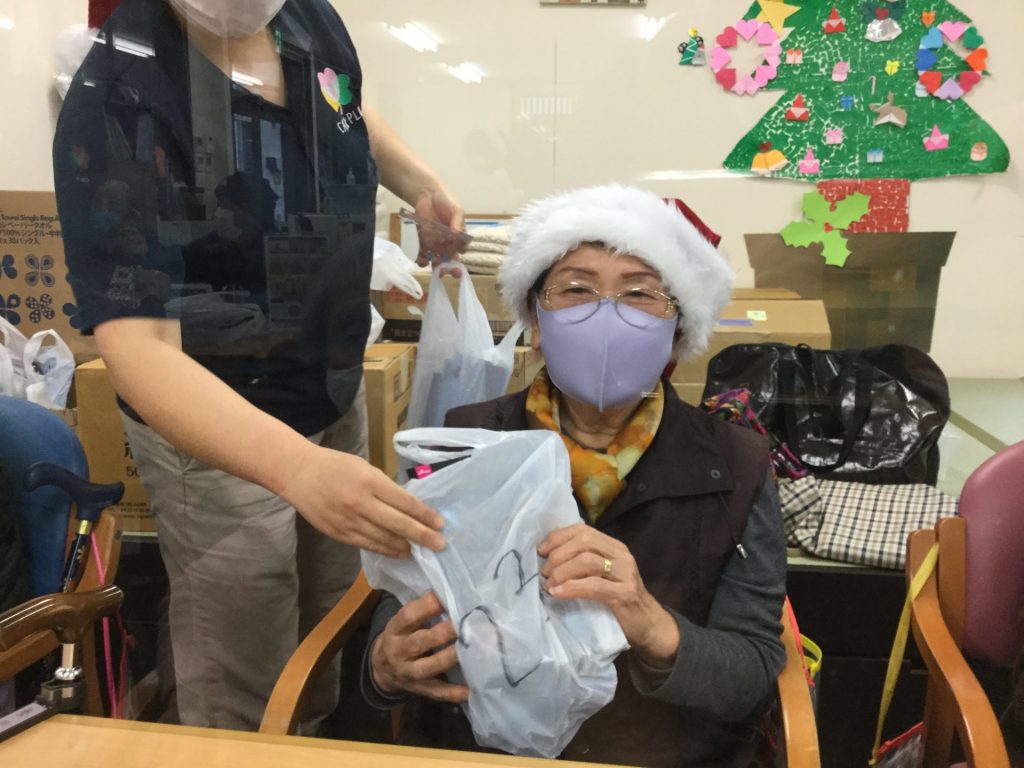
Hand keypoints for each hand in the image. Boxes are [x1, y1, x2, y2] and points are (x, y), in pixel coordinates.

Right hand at [277, 443, 444, 556]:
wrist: (298, 473)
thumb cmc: (336, 466)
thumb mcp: (365, 468)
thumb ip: (385, 487)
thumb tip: (408, 507)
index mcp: (370, 481)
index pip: (404, 502)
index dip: (424, 515)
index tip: (440, 524)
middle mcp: (360, 503)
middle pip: (398, 524)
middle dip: (422, 536)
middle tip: (440, 545)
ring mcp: (348, 521)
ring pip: (383, 539)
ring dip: (404, 546)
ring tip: (420, 551)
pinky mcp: (338, 533)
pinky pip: (367, 545)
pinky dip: (384, 550)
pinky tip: (397, 551)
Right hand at [371, 592, 469, 702]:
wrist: (381, 670)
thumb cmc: (401, 637)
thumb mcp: (403, 623)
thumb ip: (422, 612)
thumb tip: (453, 594)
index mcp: (395, 629)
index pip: (408, 616)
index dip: (427, 606)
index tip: (447, 597)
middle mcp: (399, 651)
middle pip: (420, 642)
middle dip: (443, 633)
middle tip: (463, 624)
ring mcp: (409, 673)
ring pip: (429, 667)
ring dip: (448, 658)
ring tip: (469, 650)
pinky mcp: (420, 689)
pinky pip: (437, 692)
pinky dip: (452, 693)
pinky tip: (469, 691)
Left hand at [413, 188, 465, 275]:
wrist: (427, 195)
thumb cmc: (446, 201)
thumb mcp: (456, 210)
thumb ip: (459, 222)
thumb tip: (457, 234)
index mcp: (458, 238)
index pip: (461, 251)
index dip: (460, 258)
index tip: (456, 261)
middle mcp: (448, 244)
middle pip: (449, 261)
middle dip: (447, 269)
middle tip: (443, 271)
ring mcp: (435, 245)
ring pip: (436, 261)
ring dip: (434, 266)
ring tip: (430, 262)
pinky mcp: (423, 243)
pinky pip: (423, 255)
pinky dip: (421, 260)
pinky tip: (421, 259)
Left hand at [539, 523, 679, 666]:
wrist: (648, 624)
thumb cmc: (619, 600)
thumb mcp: (603, 575)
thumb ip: (583, 563)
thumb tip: (548, 558)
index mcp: (614, 546)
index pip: (583, 530)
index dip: (558, 537)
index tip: (541, 550)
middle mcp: (621, 555)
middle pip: (584, 542)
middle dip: (558, 554)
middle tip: (544, 571)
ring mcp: (625, 573)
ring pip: (587, 561)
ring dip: (562, 571)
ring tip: (548, 584)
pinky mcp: (625, 594)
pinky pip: (593, 586)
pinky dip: (571, 588)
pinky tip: (557, 593)